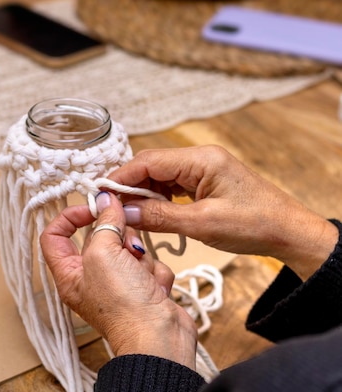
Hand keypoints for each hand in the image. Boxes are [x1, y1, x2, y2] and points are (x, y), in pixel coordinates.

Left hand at [40, 191, 197, 368]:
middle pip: (101, 237)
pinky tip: (154, 289)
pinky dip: (154, 273)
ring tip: (141, 278)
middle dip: (119, 238)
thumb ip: (103, 223)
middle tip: (125, 249)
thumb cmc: (122, 306)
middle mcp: (90, 278)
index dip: (70, 216)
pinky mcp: (142, 288)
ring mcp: (118, 283)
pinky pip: (149, 263)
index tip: (92, 207)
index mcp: (69, 274)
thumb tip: (106, 200)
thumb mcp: (103, 254)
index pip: (55, 236)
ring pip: (129, 248)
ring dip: (140, 258)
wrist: (159, 337)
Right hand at [108, 145, 338, 280]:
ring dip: (143, 195)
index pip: (148, 161)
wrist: (290, 232)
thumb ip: (159, 217)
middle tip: (112, 210)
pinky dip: (158, 199)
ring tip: (130, 216)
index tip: (100, 195)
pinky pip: (173, 186)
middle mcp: (200, 158)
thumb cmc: (255, 224)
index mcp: (201, 159)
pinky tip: (151, 214)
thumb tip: (123, 214)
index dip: (121, 177)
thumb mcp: (202, 223)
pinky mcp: (206, 182)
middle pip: (151, 166)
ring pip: (160, 177)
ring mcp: (203, 169)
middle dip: (129, 187)